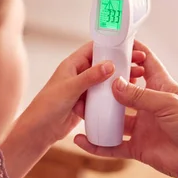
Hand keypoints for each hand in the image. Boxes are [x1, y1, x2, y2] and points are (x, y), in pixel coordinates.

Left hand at [16, 41, 146, 146]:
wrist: (39, 131)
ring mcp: (83, 89)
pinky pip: (103, 96)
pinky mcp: (86, 103)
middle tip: (138, 62)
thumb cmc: (46, 107)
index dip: (111, 45)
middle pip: (103, 63)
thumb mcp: (70, 89)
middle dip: (120, 62)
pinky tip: (126, 94)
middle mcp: (78, 74)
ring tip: (137, 77)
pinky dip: (113, 94)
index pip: (93, 48)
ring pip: (105, 80)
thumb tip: (109, 65)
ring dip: (119, 79)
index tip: (128, 46)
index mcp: (72, 65)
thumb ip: (89, 77)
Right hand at [74, 40, 177, 177]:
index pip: (146, 62)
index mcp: (161, 87)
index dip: (133, 51)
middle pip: (124, 89)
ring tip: (80, 108)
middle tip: (89, 76)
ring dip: (99, 114)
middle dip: (108, 83)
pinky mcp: (137, 146)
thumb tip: (114, 84)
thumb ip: (139, 95)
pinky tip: (82, 140)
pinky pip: (113, 145)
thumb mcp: (167, 104)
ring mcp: (142, 126)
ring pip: (114, 118)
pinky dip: (97, 144)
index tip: (115, 44)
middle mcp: (149, 105)